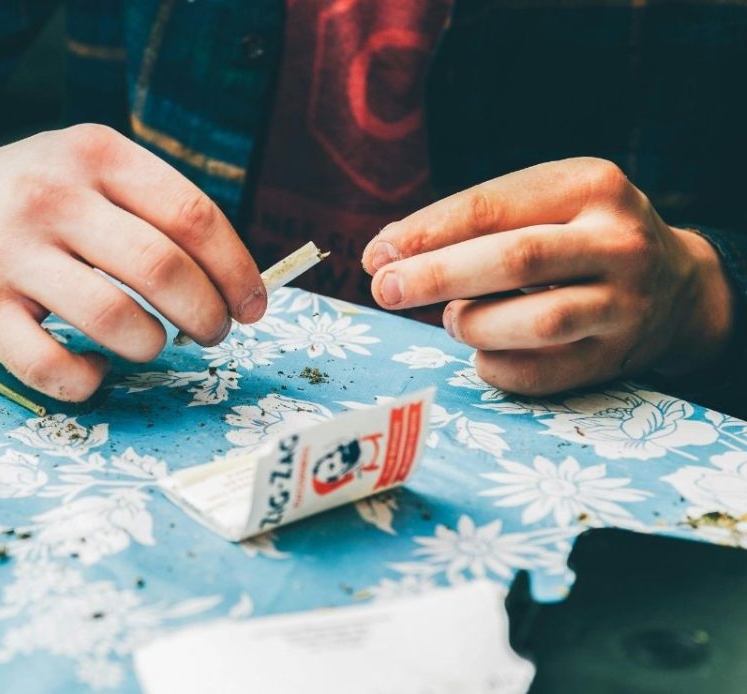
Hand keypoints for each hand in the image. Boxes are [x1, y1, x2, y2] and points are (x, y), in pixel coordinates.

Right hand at [0, 125, 266, 401]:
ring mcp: (11, 253)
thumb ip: (156, 209)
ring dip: (152, 347)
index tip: (252, 307)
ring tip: (152, 344)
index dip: (236, 271)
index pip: (192, 216)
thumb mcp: (91, 170)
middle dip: (206, 316)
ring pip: (114, 322)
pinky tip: (95, 370)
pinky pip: (52, 368)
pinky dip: (89, 383)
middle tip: (211, 333)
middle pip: (162, 269)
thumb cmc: (34, 195)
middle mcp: (52, 196)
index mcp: (96, 155)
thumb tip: (238, 284)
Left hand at [361, 158, 733, 395]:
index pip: (492, 206)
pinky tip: (483, 352)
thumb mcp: (544, 204)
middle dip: (437, 276)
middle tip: (385, 290)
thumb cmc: (577, 237)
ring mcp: (626, 303)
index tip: (375, 255)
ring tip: (453, 318)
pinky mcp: (618, 356)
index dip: (425, 233)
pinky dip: (495, 366)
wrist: (677, 287)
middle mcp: (617, 240)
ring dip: (473, 323)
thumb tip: (384, 255)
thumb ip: (471, 223)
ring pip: (537, 321)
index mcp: (590, 184)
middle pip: (516, 259)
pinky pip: (541, 372)